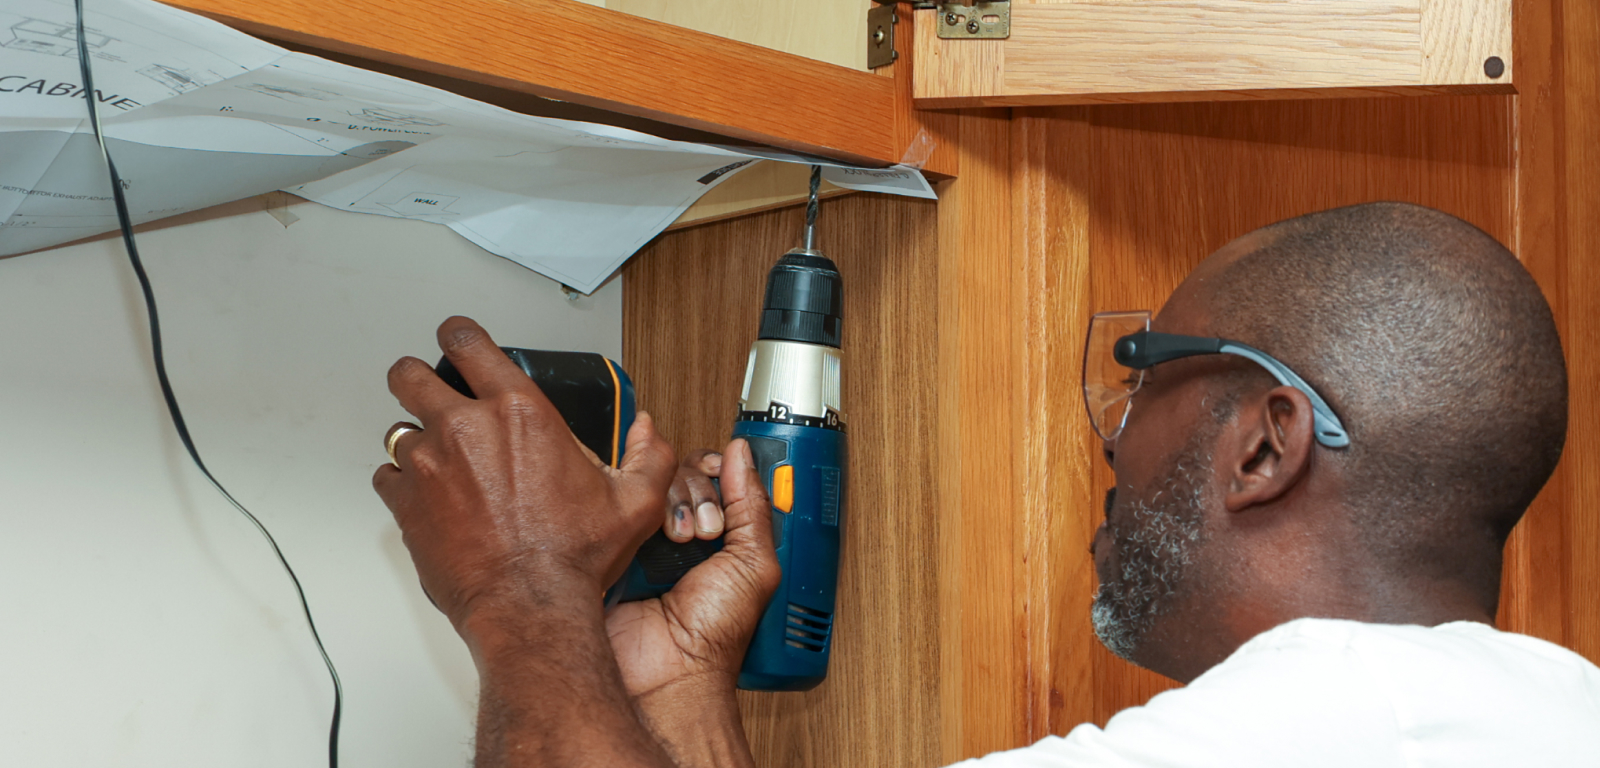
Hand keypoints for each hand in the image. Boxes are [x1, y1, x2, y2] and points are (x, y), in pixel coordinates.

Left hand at [372, 316, 678, 632]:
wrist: (530, 606)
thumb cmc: (573, 557)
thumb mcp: (634, 502)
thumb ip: (650, 457)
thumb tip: (650, 432)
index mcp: (519, 413)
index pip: (468, 343)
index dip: (456, 334)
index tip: (455, 338)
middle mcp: (466, 429)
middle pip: (409, 375)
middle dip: (415, 379)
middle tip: (426, 391)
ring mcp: (429, 464)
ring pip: (398, 430)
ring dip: (417, 442)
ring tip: (438, 464)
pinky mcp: (406, 503)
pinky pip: (388, 477)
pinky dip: (403, 485)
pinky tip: (427, 499)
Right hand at [606, 438, 780, 698]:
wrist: (666, 673)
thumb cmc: (713, 638)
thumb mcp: (754, 565)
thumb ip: (752, 506)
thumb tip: (744, 455)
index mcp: (723, 539)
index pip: (719, 477)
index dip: (722, 471)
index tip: (726, 476)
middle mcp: (684, 536)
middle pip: (684, 473)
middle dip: (698, 491)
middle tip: (706, 530)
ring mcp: (647, 541)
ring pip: (652, 485)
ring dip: (670, 505)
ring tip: (677, 542)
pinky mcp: (615, 547)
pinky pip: (621, 507)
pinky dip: (635, 512)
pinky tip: (647, 536)